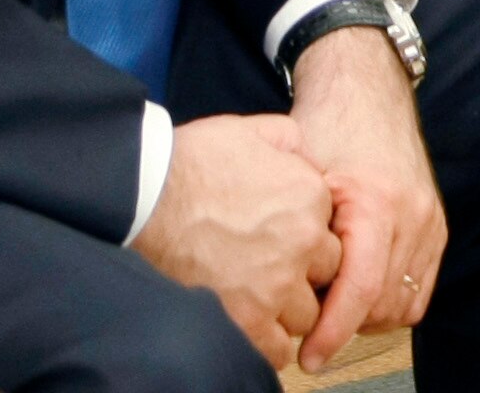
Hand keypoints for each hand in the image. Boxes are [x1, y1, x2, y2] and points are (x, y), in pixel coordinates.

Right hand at [130, 112, 339, 370]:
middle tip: (272, 266)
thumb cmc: (193, 161)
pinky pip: (277, 348)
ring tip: (258, 293)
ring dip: (287, 308)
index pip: (332, 229)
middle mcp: (303, 242)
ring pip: (307, 314)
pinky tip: (249, 320)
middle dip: (305, 272)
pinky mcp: (246, 321)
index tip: (285, 237)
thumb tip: (304, 161)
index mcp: (309, 196)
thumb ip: (290, 143)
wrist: (147, 196)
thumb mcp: (251, 130)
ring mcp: (276, 285)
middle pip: (326, 273)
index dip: (309, 235)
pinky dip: (267, 340)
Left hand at [288, 24, 446, 370]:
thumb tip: (276, 291)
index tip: (309, 356)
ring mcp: (429, 220)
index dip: (332, 332)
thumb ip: (298, 231)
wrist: (366, 89)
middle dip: (346, 324)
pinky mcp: (437, 224)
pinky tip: (362, 291)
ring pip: (403, 303)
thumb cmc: (327, 127)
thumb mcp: (302, 175)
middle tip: (311, 324)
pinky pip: (420, 288)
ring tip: (334, 303)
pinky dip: (392, 300)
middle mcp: (411, 214)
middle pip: (382, 305)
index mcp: (376, 202)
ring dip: (369, 315)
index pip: (359, 291)